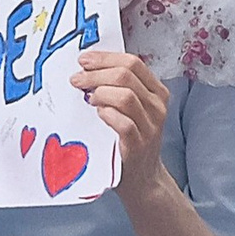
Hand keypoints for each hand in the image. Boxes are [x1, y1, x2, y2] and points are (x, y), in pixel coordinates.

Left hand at [74, 49, 171, 194]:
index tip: (83, 60)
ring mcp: (150, 127)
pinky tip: (98, 115)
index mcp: (156, 92)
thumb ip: (118, 87)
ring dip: (100, 93)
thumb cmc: (130, 139)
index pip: (133, 62)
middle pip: (126, 76)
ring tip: (87, 99)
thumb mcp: (131, 109)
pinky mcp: (138, 146)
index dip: (105, 58)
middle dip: (96, 74)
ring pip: (125, 96)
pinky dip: (107, 115)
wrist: (142, 177)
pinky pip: (124, 124)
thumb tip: (88, 67)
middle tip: (76, 80)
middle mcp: (157, 106)